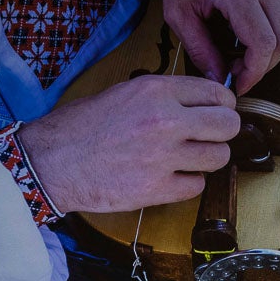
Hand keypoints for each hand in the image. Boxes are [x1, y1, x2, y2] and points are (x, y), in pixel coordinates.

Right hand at [15, 74, 239, 214]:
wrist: (51, 162)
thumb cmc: (80, 127)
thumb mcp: (124, 93)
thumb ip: (163, 96)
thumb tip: (198, 103)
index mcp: (156, 91)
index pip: (217, 94)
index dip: (222, 105)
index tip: (217, 112)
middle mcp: (165, 121)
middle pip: (228, 125)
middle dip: (223, 131)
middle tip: (210, 136)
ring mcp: (163, 157)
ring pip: (219, 157)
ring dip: (208, 159)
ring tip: (188, 158)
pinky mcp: (157, 189)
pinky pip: (197, 186)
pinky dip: (188, 183)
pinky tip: (171, 177)